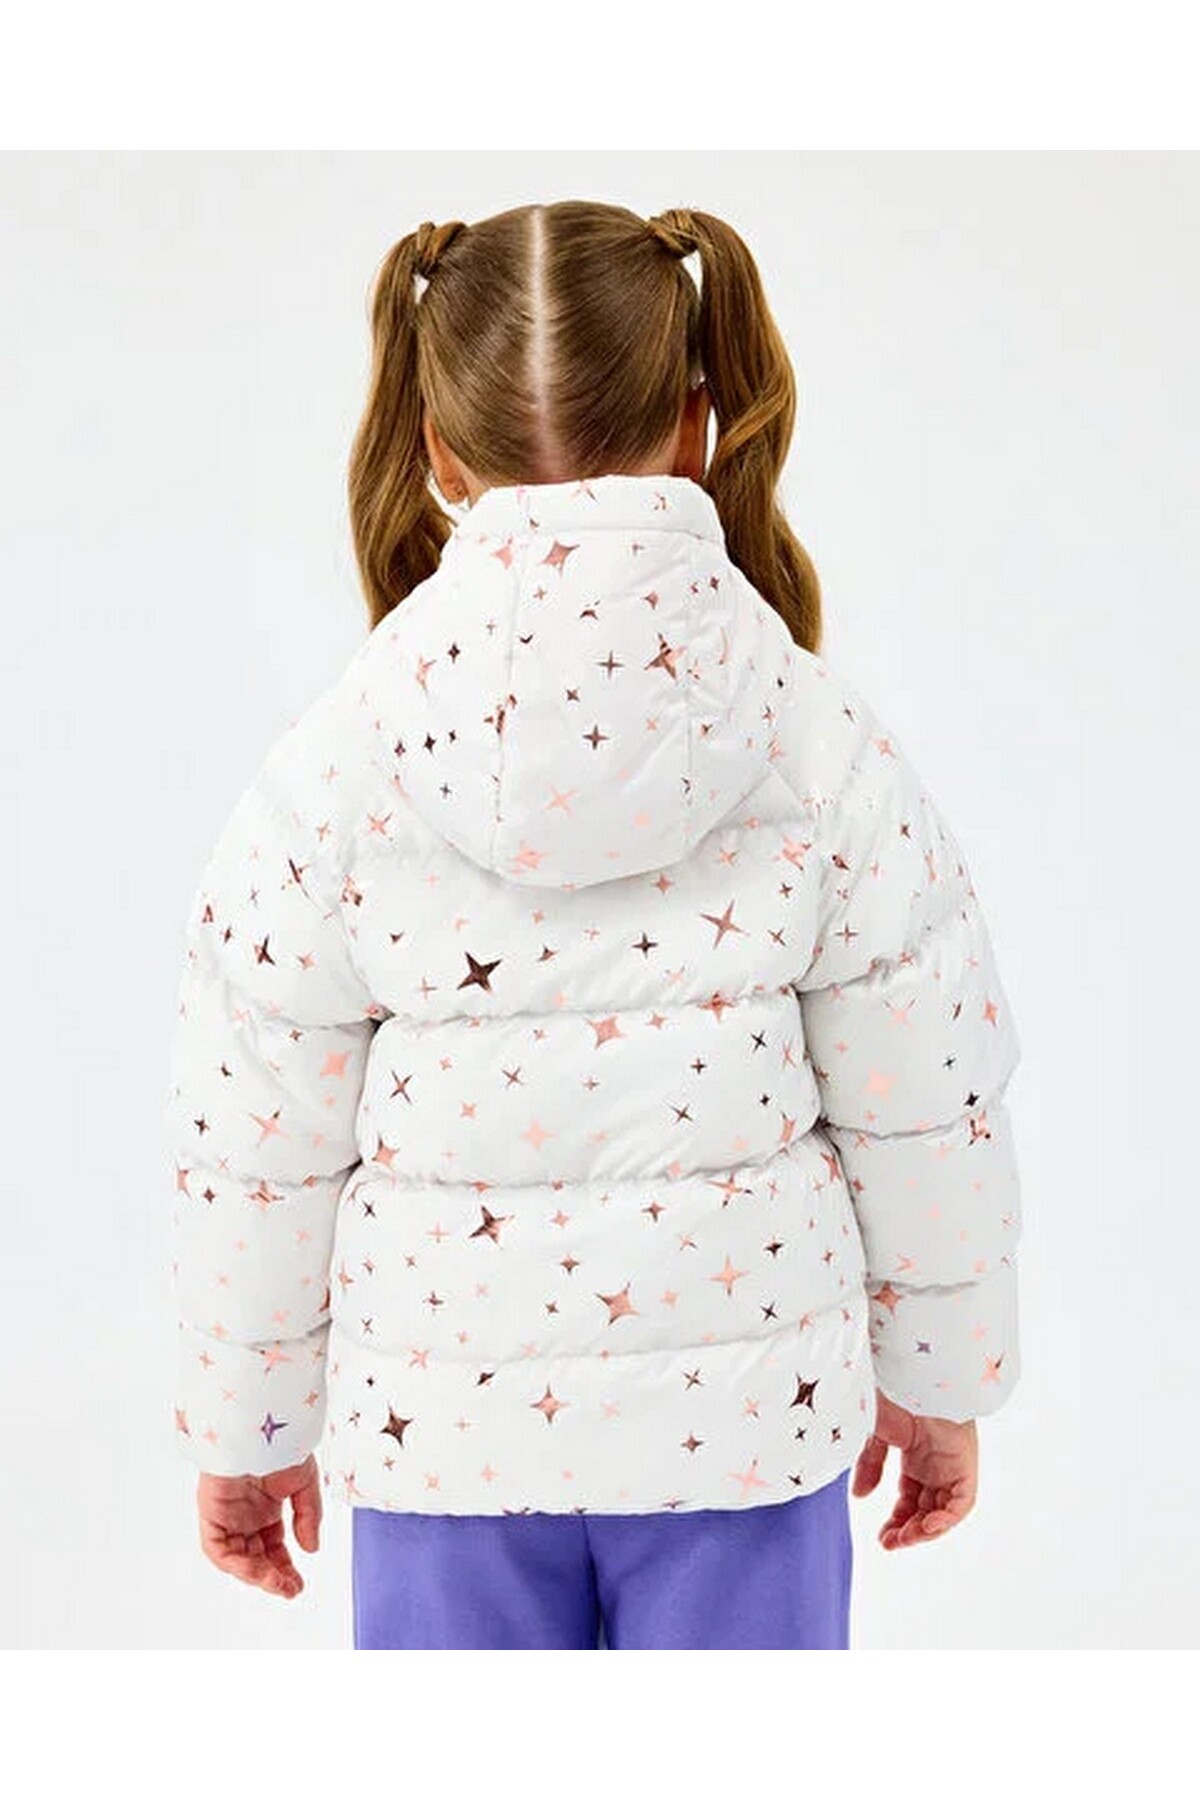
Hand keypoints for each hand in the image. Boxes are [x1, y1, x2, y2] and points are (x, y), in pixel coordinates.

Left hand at [197, 1455, 321, 1598]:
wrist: (258, 1424)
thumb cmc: (281, 1443)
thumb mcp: (304, 1483)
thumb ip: (308, 1516)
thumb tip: (311, 1550)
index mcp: (265, 1506)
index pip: (273, 1545)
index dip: (284, 1566)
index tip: (298, 1584)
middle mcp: (245, 1514)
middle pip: (255, 1556)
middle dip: (273, 1576)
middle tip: (291, 1589)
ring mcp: (227, 1515)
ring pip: (237, 1558)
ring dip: (256, 1575)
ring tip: (278, 1584)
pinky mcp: (211, 1513)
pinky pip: (217, 1549)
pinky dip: (235, 1564)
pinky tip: (256, 1571)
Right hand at [852, 1388, 977, 1548]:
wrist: (909, 1378)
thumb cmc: (890, 1396)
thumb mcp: (873, 1436)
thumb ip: (869, 1467)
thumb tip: (860, 1497)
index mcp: (914, 1453)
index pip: (910, 1498)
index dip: (897, 1520)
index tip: (882, 1537)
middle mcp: (935, 1463)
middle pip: (927, 1508)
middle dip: (908, 1530)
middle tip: (888, 1543)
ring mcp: (951, 1464)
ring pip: (944, 1511)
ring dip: (925, 1530)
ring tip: (903, 1540)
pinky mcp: (965, 1465)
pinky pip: (962, 1503)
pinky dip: (947, 1519)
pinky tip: (926, 1528)